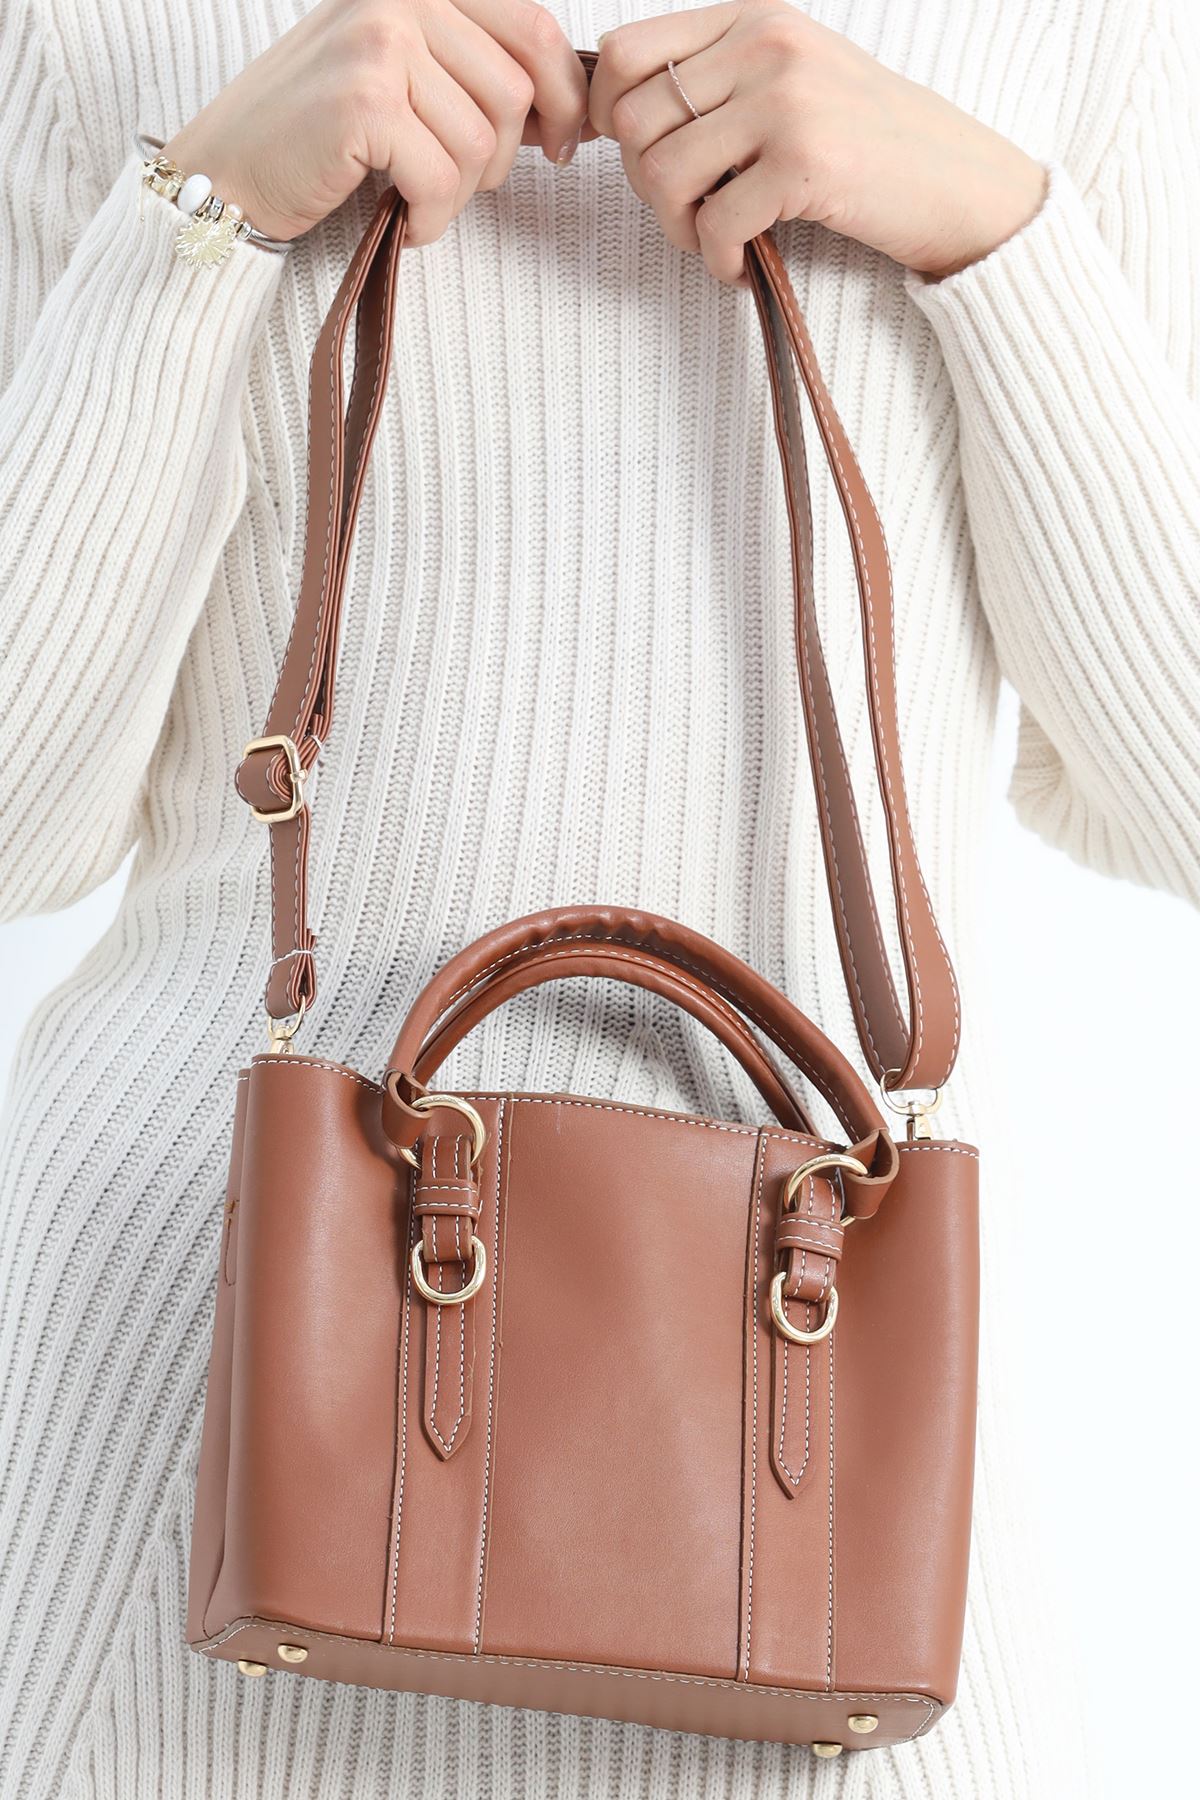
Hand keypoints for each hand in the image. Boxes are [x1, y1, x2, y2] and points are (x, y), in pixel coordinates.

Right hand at [162, 0, 590, 245]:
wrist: (225, 170)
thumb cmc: (316, 132)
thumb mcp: (400, 72)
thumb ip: (470, 64)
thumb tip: (564, 102)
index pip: (533, 25)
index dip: (564, 96)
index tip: (560, 144)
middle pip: (514, 91)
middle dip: (501, 158)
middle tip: (458, 185)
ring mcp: (381, 42)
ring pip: (481, 141)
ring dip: (460, 194)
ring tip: (417, 200)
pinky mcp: (365, 101)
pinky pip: (442, 178)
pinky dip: (431, 218)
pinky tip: (402, 219)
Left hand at [588, 0, 1046, 285]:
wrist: (959, 184)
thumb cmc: (869, 145)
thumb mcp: (792, 83)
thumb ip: (718, 84)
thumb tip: (617, 117)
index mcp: (754, 19)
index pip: (626, 52)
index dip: (605, 115)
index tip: (629, 159)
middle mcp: (766, 46)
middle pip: (634, 119)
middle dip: (643, 184)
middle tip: (683, 215)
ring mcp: (787, 102)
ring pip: (664, 173)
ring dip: (676, 228)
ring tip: (713, 243)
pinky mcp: (805, 164)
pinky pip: (714, 223)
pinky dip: (716, 261)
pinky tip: (740, 267)